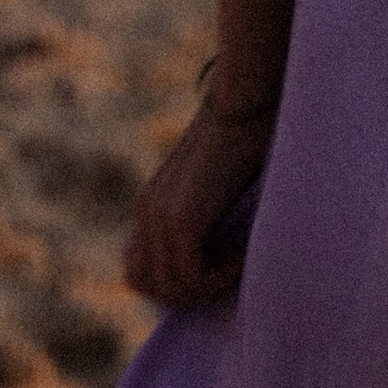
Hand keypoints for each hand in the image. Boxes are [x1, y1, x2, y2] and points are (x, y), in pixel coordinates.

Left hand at [122, 102, 271, 309]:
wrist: (247, 93)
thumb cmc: (250, 132)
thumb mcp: (221, 183)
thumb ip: (211, 215)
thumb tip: (227, 254)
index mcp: (154, 203)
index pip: (138, 270)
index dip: (174, 284)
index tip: (213, 273)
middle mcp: (149, 210)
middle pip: (145, 285)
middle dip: (188, 295)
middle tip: (227, 275)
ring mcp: (162, 213)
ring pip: (169, 288)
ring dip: (207, 290)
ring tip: (240, 264)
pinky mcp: (183, 215)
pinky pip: (193, 275)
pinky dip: (222, 277)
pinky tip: (246, 253)